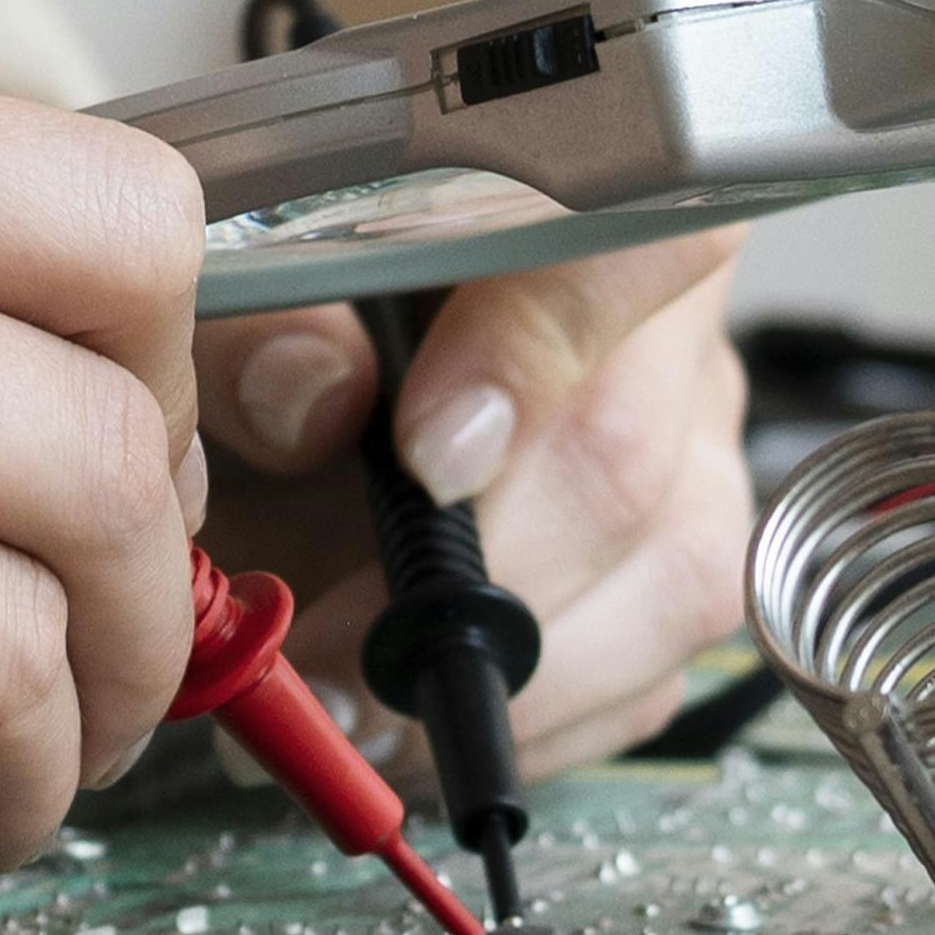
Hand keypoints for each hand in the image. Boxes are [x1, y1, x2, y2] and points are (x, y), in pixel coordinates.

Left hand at [201, 228, 750, 771]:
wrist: (315, 396)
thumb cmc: (293, 334)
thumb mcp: (240, 306)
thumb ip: (259, 327)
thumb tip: (313, 399)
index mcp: (577, 212)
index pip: (631, 246)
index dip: (535, 356)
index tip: (423, 456)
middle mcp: (666, 332)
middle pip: (632, 452)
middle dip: (472, 581)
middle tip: (333, 645)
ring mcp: (694, 459)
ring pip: (670, 578)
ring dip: (504, 673)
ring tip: (361, 702)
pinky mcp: (676, 576)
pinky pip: (653, 675)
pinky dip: (531, 722)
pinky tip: (421, 721)